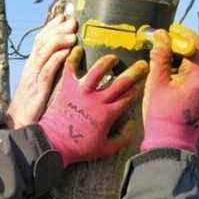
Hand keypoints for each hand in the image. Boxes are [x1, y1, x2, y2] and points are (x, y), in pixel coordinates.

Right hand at [6, 14, 77, 128]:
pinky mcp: (37, 91)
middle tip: (72, 20)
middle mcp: (31, 69)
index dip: (52, 26)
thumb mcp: (41, 87)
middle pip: (42, 42)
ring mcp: (33, 79)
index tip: (64, 16)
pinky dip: (56, 60)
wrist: (17, 126)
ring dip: (59, 41)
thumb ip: (50, 73)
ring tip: (72, 34)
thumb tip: (64, 61)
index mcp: (32, 67)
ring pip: (43, 53)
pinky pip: (46, 72)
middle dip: (57, 28)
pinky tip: (67, 52)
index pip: (40, 40)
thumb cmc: (32, 109)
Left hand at [38, 47, 147, 166]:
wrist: (53, 144)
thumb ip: (123, 138)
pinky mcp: (66, 88)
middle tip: (142, 64)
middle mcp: (97, 100)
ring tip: (113, 57)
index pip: (129, 97)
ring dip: (107, 62)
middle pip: (120, 82)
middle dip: (134, 72)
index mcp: (108, 114)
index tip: (145, 81)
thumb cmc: (79, 148)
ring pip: (98, 71)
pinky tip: (78, 49)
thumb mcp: (105, 149)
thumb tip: (133, 124)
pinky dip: (73, 58)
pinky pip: (70, 69)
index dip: (139, 88)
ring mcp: (81, 92)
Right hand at [141, 24, 198, 152]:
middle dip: (184, 45)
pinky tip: (176, 72)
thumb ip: (160, 57)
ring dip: (187, 58)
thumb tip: (160, 36)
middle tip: (166, 41)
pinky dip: (191, 71)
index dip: (181, 34)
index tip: (168, 31)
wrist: (171, 145)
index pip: (196, 45)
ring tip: (168, 57)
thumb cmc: (162, 116)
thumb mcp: (156, 83)